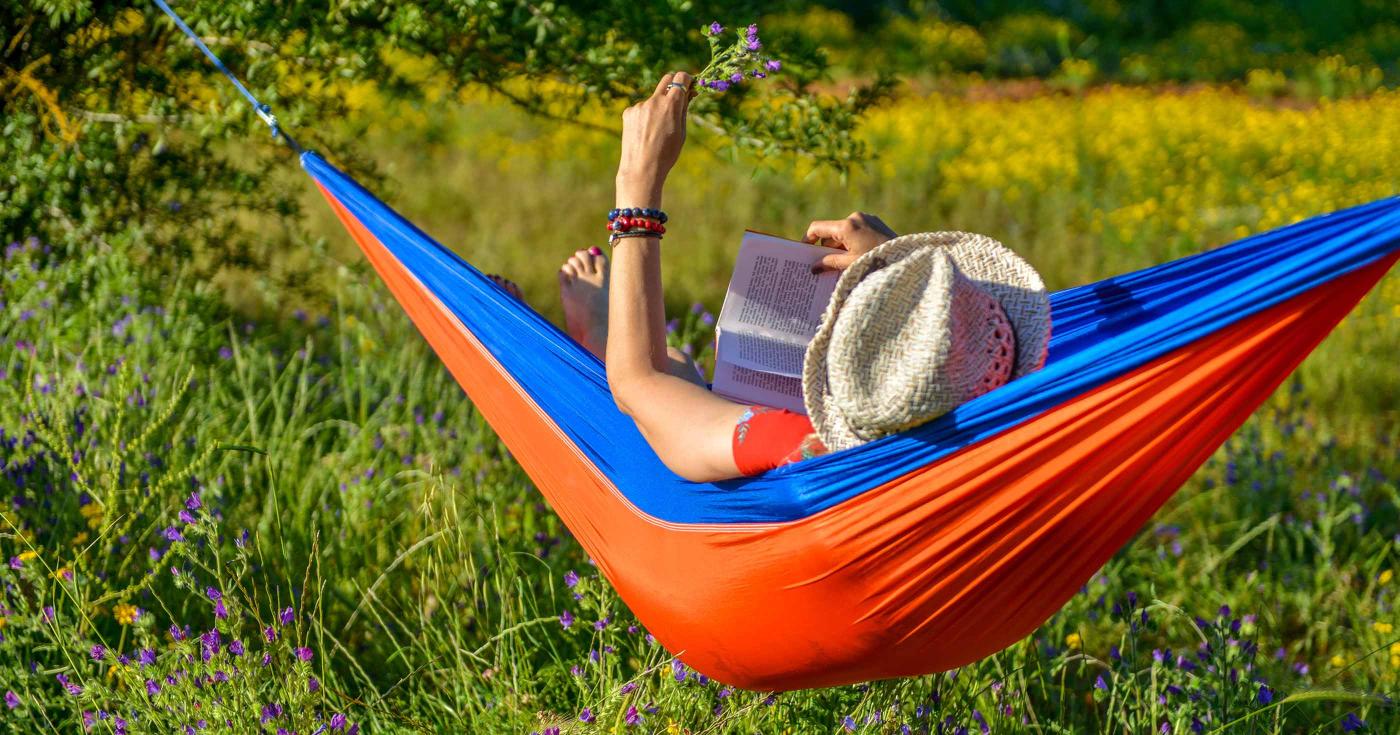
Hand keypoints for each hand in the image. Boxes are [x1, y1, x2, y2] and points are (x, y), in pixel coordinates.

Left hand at [616, 71, 693, 205]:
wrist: (642, 168)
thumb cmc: (666, 153)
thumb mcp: (682, 131)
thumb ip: (684, 108)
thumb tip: (688, 92)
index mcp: (671, 105)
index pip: (681, 78)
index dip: (687, 80)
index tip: (689, 85)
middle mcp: (655, 100)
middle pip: (667, 79)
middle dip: (674, 84)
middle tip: (677, 96)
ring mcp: (640, 106)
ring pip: (654, 98)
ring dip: (658, 106)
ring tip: (657, 129)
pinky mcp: (629, 112)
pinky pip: (641, 108)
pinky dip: (646, 116)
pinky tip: (645, 132)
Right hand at [804, 212, 897, 271]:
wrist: (907, 258)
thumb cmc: (877, 262)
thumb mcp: (850, 264)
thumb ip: (829, 263)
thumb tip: (813, 267)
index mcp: (846, 226)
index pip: (818, 227)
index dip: (808, 238)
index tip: (805, 250)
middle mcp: (855, 217)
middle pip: (832, 231)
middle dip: (827, 247)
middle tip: (823, 264)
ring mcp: (866, 218)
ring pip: (844, 231)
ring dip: (841, 246)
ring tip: (843, 264)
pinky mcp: (875, 221)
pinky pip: (857, 230)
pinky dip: (852, 241)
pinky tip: (857, 256)